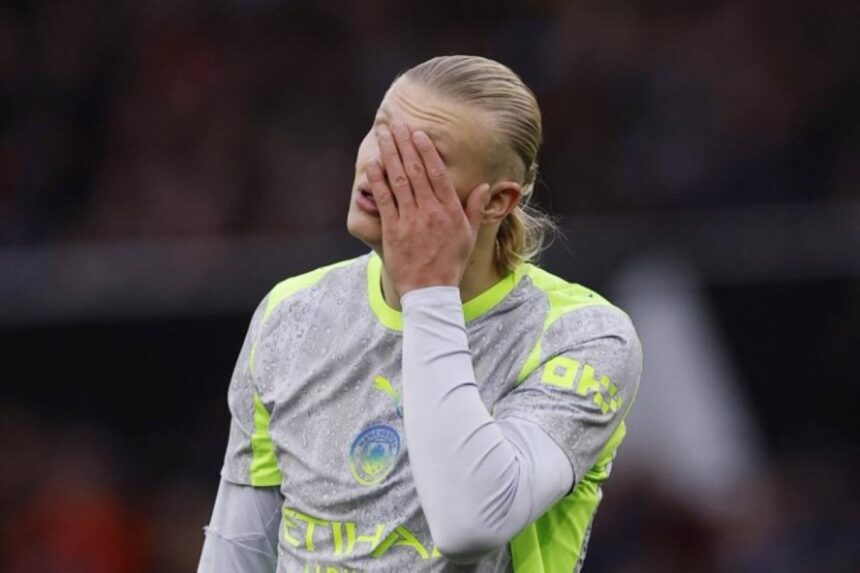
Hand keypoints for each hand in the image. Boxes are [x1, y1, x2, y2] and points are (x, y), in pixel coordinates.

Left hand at [366, 122, 489, 295]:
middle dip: (405, 145)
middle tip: (397, 126)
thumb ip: (474, 208)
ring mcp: (411, 220)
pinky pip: (385, 200)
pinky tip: (373, 164)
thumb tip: (484, 185)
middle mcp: (430, 211)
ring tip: (385, 136)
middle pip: (417, 171)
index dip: (427, 151)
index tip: (418, 135)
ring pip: (400, 180)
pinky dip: (378, 181)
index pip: (438, 173)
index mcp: (450, 211)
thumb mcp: (468, 235)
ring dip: (391, 155)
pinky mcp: (393, 230)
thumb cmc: (450, 264)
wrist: (430, 291)